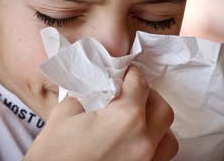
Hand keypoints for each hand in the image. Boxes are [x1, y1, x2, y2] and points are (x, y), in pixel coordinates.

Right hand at [23, 65, 177, 160]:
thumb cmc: (54, 153)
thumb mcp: (65, 113)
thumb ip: (86, 93)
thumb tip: (98, 85)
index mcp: (125, 118)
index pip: (139, 84)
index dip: (133, 73)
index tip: (127, 72)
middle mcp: (144, 140)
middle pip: (161, 107)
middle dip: (148, 95)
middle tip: (131, 93)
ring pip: (169, 136)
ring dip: (156, 121)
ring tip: (139, 118)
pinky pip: (161, 156)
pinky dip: (155, 143)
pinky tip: (137, 140)